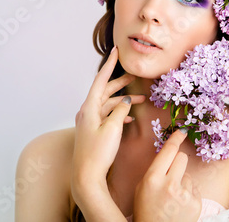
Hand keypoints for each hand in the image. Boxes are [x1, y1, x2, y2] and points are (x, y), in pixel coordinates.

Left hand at [71, 46, 144, 204]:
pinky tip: (130, 117)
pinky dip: (119, 113)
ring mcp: (89, 122)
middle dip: (120, 83)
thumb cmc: (98, 153)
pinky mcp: (94, 131)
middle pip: (105, 91)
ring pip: (108, 104)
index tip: (116, 51)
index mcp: (89, 108)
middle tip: (135, 76)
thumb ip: (120, 110)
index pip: (100, 80)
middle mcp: (87, 112)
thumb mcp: (113, 128)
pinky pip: (107, 116)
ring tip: (141, 99)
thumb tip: (126, 101)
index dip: (110, 65)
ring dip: (123, 101)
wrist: (87, 176)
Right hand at [134, 130, 201, 221]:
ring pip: (188, 175)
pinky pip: (194, 188)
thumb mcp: (142, 189)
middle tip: (171, 175)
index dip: (176, 139)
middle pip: (182, 158)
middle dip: (178, 162)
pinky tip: (180, 205)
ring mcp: (184, 195)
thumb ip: (154, 171)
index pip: (168, 151)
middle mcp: (169, 184)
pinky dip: (189, 194)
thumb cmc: (146, 211)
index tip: (182, 131)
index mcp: (152, 179)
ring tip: (173, 198)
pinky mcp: (195, 203)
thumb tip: (168, 154)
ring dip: (182, 182)